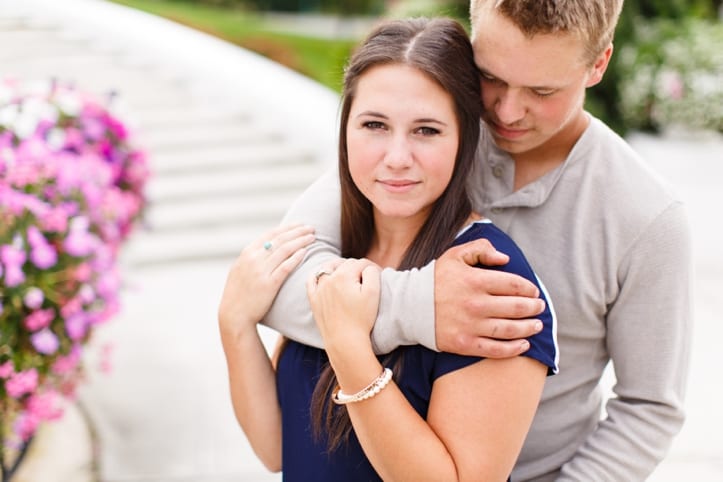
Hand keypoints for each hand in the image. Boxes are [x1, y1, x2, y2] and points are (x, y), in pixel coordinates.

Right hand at [218, 224, 314, 338]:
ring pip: (285, 250)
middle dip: (298, 232)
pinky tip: (305, 252)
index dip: (288, 227)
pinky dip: (296, 257)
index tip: (300, 224)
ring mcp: (261, 271)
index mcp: (247, 253)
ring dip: (301, 241)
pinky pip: (285, 267)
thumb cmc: (239, 293)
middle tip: (312, 228)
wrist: (234, 314)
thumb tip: (269, 247)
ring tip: (313, 238)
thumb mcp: (241, 269)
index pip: (271, 234)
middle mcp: (254, 259)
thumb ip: (254, 257)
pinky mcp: (269, 284)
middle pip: (280, 239)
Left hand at [306, 258, 380, 354]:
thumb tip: (368, 266)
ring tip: (348, 273)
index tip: (379, 275)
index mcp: (344, 276)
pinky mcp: (314, 300)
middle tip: (367, 277)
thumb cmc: (361, 318)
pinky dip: (318, 274)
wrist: (345, 341)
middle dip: (358, 267)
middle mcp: (328, 279)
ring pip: (328, 268)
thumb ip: (372, 273)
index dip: (373, 268)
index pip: (361, 263)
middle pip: (346, 264)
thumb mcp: (373, 293)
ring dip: (339, 267)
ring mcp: (319, 289)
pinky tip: (325, 276)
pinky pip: (312, 280)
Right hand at [435, 238, 544, 356]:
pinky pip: (495, 349)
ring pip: (510, 329)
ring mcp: (470, 326)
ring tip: (537, 325)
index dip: (529, 288)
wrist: (408, 306)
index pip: (513, 284)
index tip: (534, 291)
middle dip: (533, 308)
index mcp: (474, 280)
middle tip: (539, 308)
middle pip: (516, 307)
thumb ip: (481, 249)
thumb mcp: (454, 255)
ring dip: (529, 328)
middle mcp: (475, 304)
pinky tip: (524, 344)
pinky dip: (514, 348)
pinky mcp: (465, 344)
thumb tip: (505, 258)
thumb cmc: (434, 279)